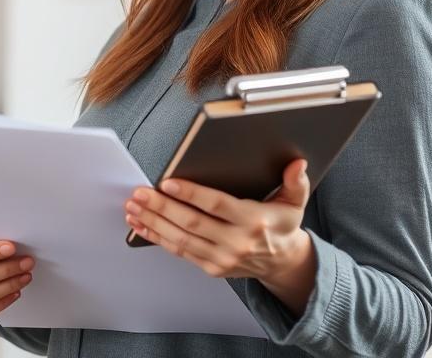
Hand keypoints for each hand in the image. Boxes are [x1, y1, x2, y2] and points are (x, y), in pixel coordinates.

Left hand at [124, 159, 312, 286]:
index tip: (168, 182)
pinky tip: (140, 226)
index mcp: (253, 221)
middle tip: (140, 193)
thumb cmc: (282, 227)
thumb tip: (298, 163)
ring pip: (180, 239)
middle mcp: (236, 242)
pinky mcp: (211, 268)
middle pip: (191, 223)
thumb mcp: (295, 203)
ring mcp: (221, 258)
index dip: (190, 194)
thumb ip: (295, 182)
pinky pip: (179, 252)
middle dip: (161, 207)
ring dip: (153, 222)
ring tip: (133, 208)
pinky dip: (156, 238)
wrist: (283, 263)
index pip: (216, 205)